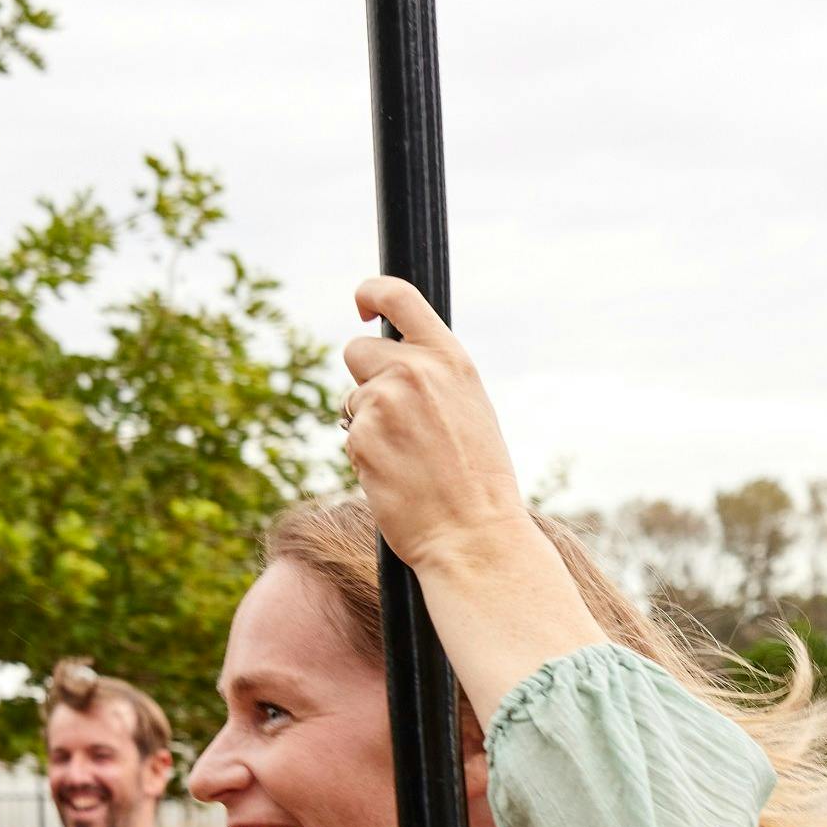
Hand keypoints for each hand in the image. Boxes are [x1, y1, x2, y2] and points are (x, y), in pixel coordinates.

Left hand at [341, 278, 527, 574]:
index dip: (371, 292)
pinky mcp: (360, 438)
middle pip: (357, 351)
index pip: (398, 296)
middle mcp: (414, 370)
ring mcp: (383, 402)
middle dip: (365, 380)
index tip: (362, 304)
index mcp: (449, 358)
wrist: (474, 534)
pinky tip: (396, 477)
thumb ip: (432, 378)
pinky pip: (348, 437)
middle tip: (393, 419)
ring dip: (366, 424)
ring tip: (406, 458)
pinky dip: (365, 456)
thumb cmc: (477, 481)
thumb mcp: (469, 408)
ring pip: (350, 401)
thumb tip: (390, 366)